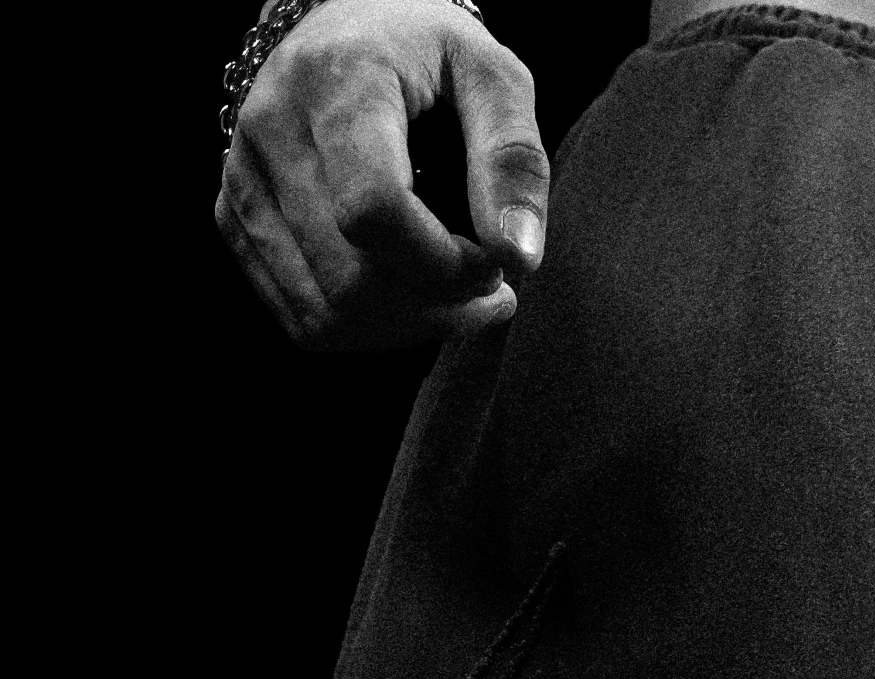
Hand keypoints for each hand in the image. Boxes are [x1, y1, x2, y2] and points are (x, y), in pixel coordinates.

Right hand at [215, 0, 550, 351]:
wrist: (345, 23)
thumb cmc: (428, 52)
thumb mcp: (491, 76)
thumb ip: (513, 159)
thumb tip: (517, 256)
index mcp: (334, 84)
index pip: (373, 212)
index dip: (445, 265)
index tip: (493, 262)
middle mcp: (272, 130)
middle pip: (351, 282)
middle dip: (437, 308)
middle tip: (489, 288)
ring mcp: (243, 179)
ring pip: (327, 316)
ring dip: (407, 328)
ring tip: (453, 294)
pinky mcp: (234, 216)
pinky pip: (304, 319)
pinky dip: (368, 330)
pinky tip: (408, 297)